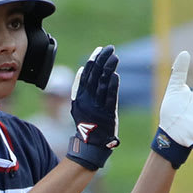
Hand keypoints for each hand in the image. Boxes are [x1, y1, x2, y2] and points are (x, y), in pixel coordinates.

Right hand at [65, 45, 120, 170]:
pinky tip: (115, 75)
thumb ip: (78, 88)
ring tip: (114, 57)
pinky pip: (110, 98)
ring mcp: (97, 107)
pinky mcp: (108, 114)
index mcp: (80, 97)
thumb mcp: (78, 106)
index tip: (99, 50)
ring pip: (102, 84)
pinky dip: (112, 86)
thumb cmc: (86, 124)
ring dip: (108, 69)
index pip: (87, 74)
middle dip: (102, 60)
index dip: (93, 61)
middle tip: (109, 49)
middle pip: (95, 76)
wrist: (91, 144)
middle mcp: (88, 100)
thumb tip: (82, 69)